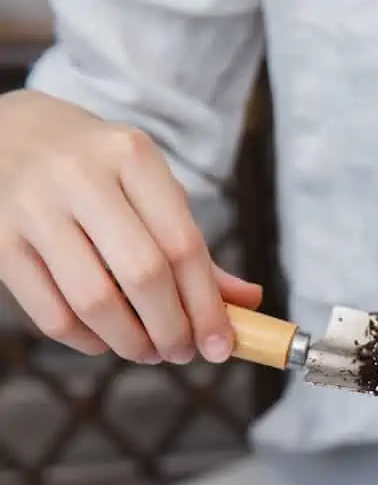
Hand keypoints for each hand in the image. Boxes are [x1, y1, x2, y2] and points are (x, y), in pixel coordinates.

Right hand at [0, 90, 260, 363]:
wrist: (7, 132)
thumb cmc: (98, 171)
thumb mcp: (150, 188)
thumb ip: (194, 247)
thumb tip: (248, 303)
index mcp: (131, 157)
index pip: (183, 245)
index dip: (208, 306)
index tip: (221, 345)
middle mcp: (80, 176)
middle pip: (143, 275)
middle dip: (173, 329)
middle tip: (183, 352)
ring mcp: (32, 208)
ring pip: (95, 300)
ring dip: (132, 342)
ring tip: (150, 352)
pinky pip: (51, 313)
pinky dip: (87, 341)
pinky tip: (105, 341)